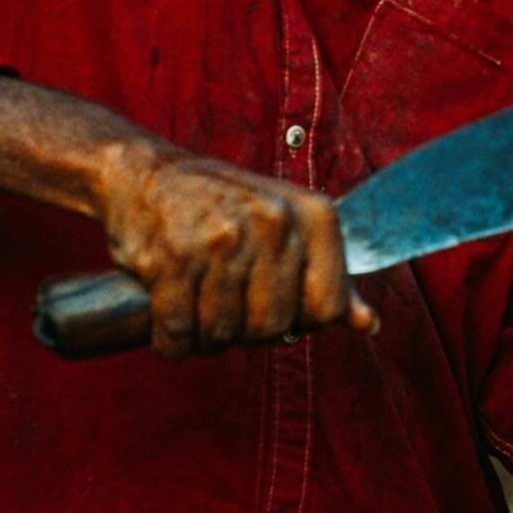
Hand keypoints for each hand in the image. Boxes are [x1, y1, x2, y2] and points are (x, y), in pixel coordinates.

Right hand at [100, 145, 376, 360]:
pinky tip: (166, 314)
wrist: (142, 173)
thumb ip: (328, 273)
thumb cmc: (220, 205)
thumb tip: (370, 324)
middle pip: (273, 327)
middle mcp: (272, 222)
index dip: (297, 318)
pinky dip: (170, 338)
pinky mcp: (172, 259)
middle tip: (224, 300)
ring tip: (194, 299)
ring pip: (224, 334)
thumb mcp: (286, 223)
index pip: (328, 306)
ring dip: (203, 334)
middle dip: (245, 329)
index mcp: (311, 214)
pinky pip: (179, 333)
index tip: (270, 299)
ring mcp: (221, 240)